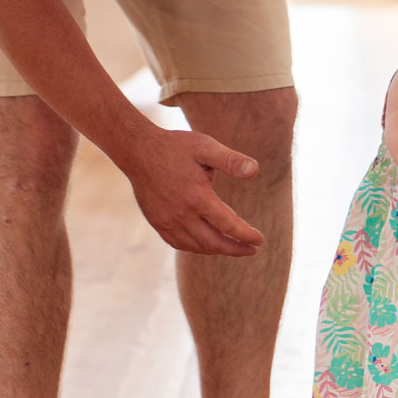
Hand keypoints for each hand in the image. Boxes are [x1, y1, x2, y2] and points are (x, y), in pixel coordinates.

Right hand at [117, 127, 264, 256]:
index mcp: (197, 197)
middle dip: (235, 249)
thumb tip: (255, 170)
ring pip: (196, 246)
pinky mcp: (157, 223)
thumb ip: (231, 160)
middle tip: (252, 250)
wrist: (138, 151)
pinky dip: (196, 247)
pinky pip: (179, 244)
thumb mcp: (205, 146)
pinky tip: (206, 244)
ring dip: (216, 250)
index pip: (228, 225)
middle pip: (213, 242)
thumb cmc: (175, 147)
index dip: (246, 235)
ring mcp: (167, 221)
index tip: (260, 240)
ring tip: (232, 247)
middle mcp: (181, 214)